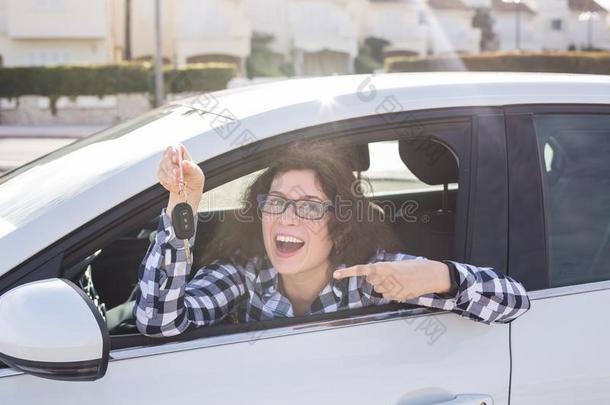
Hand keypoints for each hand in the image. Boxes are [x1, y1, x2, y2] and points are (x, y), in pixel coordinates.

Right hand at [158, 144, 204, 218]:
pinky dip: (168, 180)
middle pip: (167, 157)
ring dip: (170, 174)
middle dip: (172, 166)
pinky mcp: (161, 175)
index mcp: (181, 153)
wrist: (188, 191)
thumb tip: (184, 163)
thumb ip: (191, 168)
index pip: (175, 147)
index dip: (174, 152)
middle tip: (178, 173)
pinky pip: (161, 176)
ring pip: (163, 166)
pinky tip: (174, 184)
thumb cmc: (194, 179)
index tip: (176, 159)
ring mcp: (165, 166)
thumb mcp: (197, 173)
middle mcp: (171, 158)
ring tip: (178, 181)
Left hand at [332, 260, 452, 301]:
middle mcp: (386, 277)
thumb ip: (384, 270)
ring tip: (401, 281)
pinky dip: (394, 293)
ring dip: (387, 286)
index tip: (335, 274)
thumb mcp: (398, 264)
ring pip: (381, 290)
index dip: (348, 272)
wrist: (432, 274)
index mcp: (385, 266)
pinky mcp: (398, 296)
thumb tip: (373, 278)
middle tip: (393, 275)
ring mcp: (392, 288)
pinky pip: (389, 296)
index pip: (362, 269)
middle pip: (372, 281)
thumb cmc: (416, 267)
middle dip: (379, 279)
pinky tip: (404, 288)